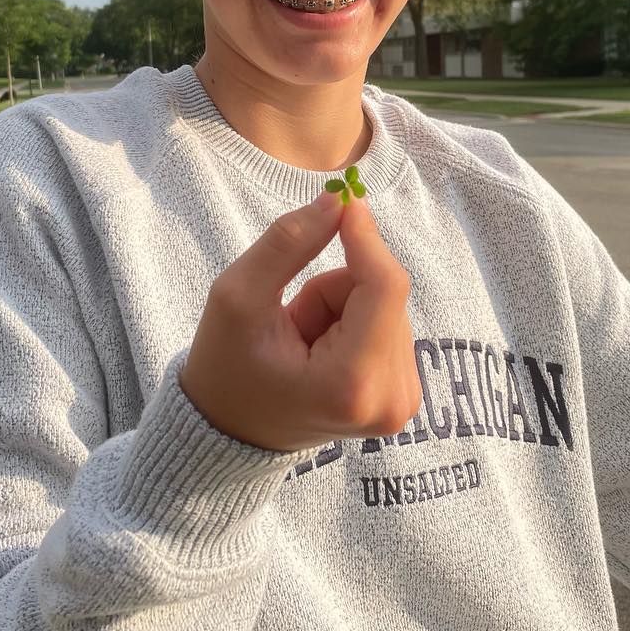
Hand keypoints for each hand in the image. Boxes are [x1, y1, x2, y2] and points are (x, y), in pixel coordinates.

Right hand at [179, 192, 419, 452]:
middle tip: (291, 325)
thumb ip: (289, 242)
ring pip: (388, 306)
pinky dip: (354, 324)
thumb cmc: (226, 367)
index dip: (366, 236)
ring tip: (301, 344)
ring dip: (343, 308)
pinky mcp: (403, 394)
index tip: (343, 200)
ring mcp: (402, 401)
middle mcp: (391, 400)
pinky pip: (389, 325)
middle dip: (337, 289)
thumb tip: (339, 199)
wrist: (230, 431)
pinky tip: (321, 353)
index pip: (385, 287)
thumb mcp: (237, 296)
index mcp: (351, 383)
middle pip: (386, 293)